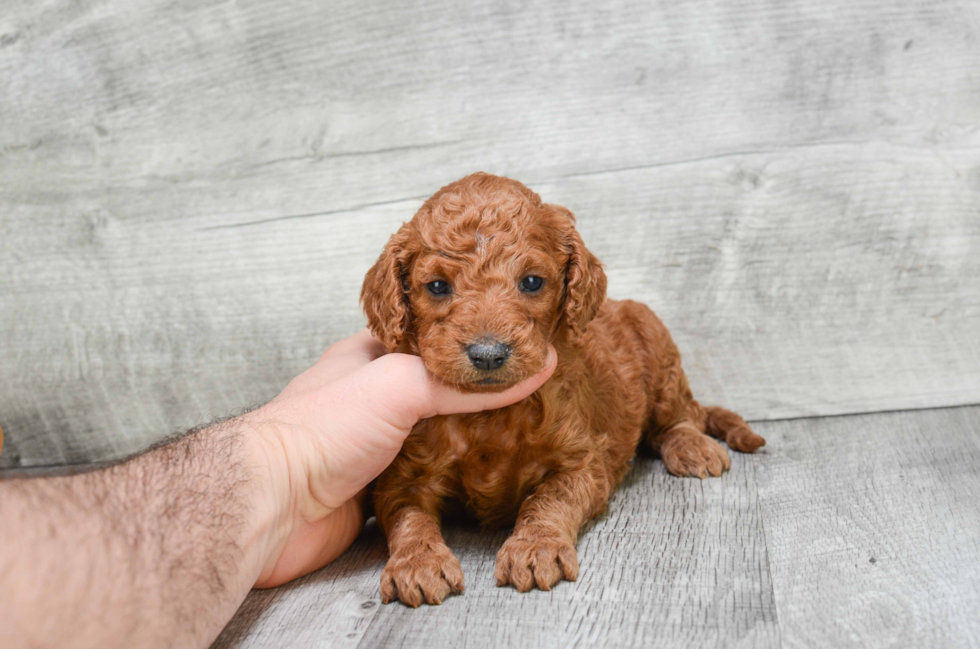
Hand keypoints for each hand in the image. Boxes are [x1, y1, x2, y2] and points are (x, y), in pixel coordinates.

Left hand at [245, 329, 556, 587]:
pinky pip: (424, 482)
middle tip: (522, 392)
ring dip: (466, 442)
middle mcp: (368, 399)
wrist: (270, 507)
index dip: (468, 338)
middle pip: (433, 391)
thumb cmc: (319, 430)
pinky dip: (450, 481)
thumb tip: (534, 368)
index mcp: (366, 357)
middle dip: (474, 394)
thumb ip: (462, 384)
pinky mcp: (374, 491)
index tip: (513, 340)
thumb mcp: (399, 385)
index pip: (429, 337)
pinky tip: (482, 478)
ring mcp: (371, 446)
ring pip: (432, 438)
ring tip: (519, 435)